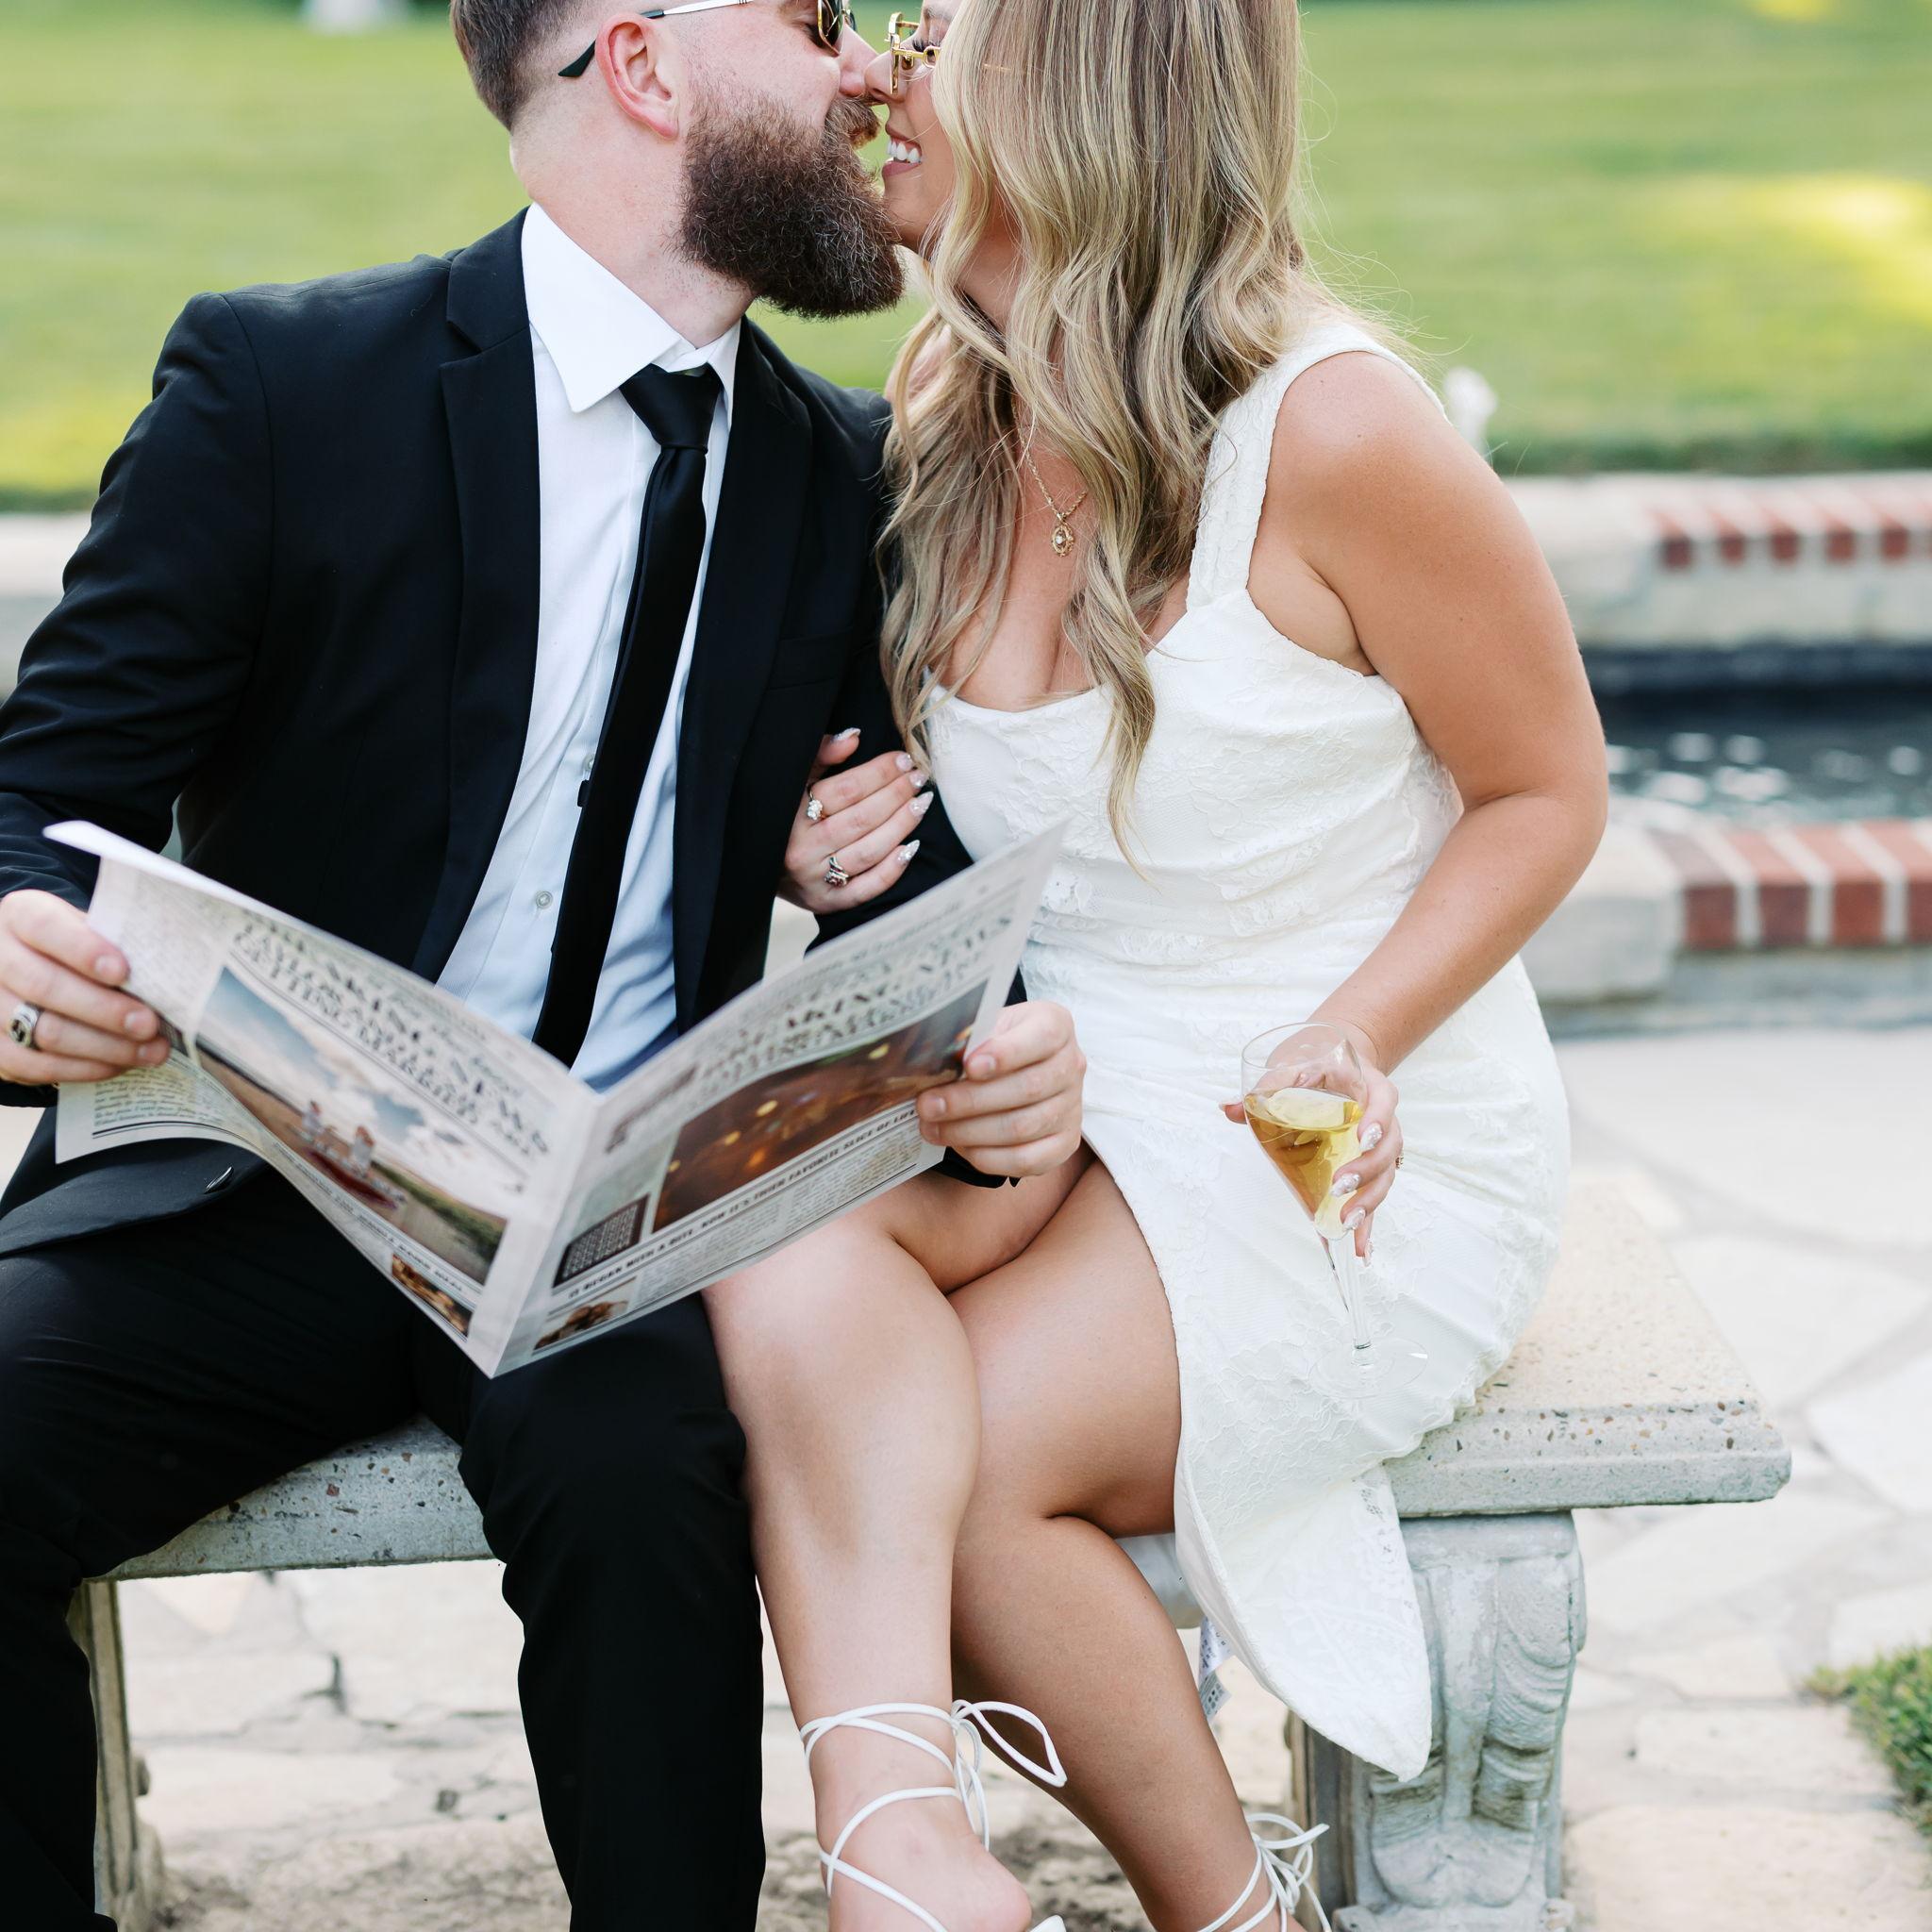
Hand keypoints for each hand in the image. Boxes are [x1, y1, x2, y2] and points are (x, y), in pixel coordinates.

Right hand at [0, 890, 166, 1086]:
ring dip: (104, 1046)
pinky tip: (118, 1065)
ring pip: (43, 1031)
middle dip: (104, 1009)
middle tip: (148, 1024)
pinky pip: (34, 1065)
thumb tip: (166, 973)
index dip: (83, 950)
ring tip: (149, 1051)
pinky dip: (83, 1069)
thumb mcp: (84, 930)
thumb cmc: (69, 948)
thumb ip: (114, 943)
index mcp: (20, 917)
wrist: (21, 970)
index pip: (45, 928)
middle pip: (44, 986)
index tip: (123, 971)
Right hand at [780, 728, 934, 913]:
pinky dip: (892, 869)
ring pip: (869, 850)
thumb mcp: (792, 780)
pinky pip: (867, 888)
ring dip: (902, 825)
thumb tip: (854, 737)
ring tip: (921, 804)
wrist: (754, 866)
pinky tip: (910, 848)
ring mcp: (815, 880)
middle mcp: (801, 849)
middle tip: (918, 778)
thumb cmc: (782, 816)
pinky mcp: (826, 903)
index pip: (847, 789)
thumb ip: (820, 755)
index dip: (880, 772)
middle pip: (862, 818)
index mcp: (790, 815)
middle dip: (897, 794)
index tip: (902, 760)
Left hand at [916, 1001, 1085, 1179]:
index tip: (969, 1065)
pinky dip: (989, 1157)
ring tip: (933, 1128)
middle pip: (1028, 1089)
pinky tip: (960, 1146)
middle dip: (970, 1101)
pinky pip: (1027, 1160)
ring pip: (1023, 1127)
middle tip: (928, 1106)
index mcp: (1055, 1024)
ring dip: (970, 1131)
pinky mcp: (1065, 1143)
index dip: (1007, 1053)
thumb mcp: (984, 1027)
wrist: (1016, 1068)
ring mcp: (1072, 1107)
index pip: (1043, 1036)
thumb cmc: (993, 1044)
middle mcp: (1071, 1065)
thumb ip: (969, 1041)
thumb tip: (935, 1063)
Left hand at [1221, 1021, 1401, 1261]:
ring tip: (1347, 1223)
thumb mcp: (1295, 1066)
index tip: (1362, 1135)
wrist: (1337, 1065)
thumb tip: (1230, 1109)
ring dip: (1369, 1202)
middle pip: (1389, 1147)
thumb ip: (1269, 1088)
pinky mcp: (1370, 1168)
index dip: (1378, 1119)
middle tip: (1340, 1184)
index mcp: (1370, 1086)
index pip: (1384, 1101)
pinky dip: (1368, 1223)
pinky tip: (1360, 1250)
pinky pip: (1373, 1196)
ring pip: (1386, 1176)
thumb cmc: (1317, 1063)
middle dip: (1367, 1170)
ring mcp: (1380, 1146)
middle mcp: (1383, 1118)